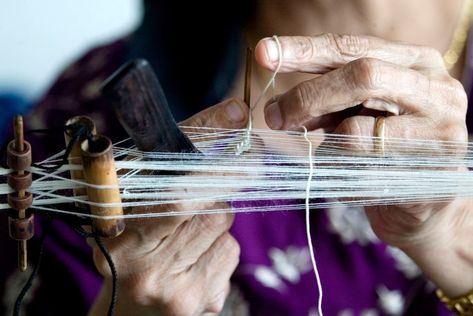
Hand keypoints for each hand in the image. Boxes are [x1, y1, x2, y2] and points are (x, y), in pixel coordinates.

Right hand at [88, 98, 247, 315]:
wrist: (130, 308)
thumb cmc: (130, 239)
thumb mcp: (133, 197)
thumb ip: (177, 153)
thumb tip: (235, 112)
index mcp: (119, 239)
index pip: (176, 199)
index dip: (215, 173)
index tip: (247, 152)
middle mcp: (146, 270)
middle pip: (213, 211)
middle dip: (215, 194)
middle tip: (200, 196)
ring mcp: (178, 293)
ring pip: (225, 229)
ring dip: (215, 219)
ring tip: (184, 234)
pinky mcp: (205, 303)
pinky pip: (230, 254)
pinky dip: (219, 246)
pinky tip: (193, 257)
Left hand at [255, 34, 471, 295]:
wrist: (423, 201)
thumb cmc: (383, 149)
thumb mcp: (355, 113)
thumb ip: (325, 101)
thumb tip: (276, 108)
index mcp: (415, 63)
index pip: (354, 47)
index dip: (305, 50)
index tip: (264, 53)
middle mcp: (436, 89)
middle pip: (362, 76)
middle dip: (307, 97)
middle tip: (274, 117)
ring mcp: (442, 130)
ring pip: (357, 130)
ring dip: (325, 146)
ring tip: (329, 155)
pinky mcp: (433, 173)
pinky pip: (363, 174)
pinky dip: (342, 177)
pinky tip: (352, 181)